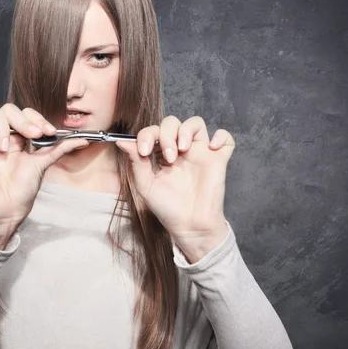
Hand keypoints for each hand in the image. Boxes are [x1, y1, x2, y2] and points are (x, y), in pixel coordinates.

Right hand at [0, 103, 88, 248]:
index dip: (35, 117)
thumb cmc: (22, 190)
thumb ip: (60, 148)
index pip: (24, 113)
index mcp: (18, 137)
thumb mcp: (43, 164)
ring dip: (0, 126)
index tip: (47, 132)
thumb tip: (84, 139)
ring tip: (5, 148)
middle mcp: (1, 136)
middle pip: (7, 109)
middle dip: (22, 119)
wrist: (6, 209)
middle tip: (32, 135)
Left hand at [115, 116, 234, 262]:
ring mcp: (199, 153)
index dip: (147, 135)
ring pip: (196, 124)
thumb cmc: (166, 207)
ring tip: (183, 150)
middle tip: (168, 156)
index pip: (153, 131)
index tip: (144, 152)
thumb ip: (136, 162)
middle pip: (173, 123)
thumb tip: (122, 141)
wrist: (188, 225)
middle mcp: (179, 149)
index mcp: (160, 153)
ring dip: (187, 130)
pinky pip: (226, 139)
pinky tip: (211, 147)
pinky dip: (221, 136)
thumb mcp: (145, 185)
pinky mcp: (217, 160)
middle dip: (167, 134)